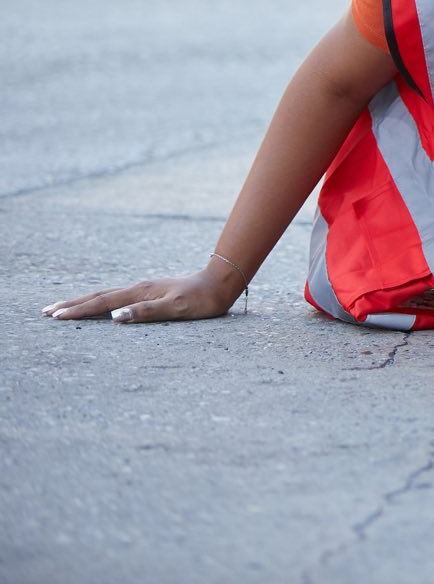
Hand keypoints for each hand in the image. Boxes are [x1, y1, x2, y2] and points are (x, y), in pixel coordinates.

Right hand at [42, 266, 240, 323]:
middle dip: (72, 304)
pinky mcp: (149, 292)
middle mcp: (138, 288)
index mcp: (140, 292)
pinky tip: (98, 305)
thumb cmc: (201, 300)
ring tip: (64, 307)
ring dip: (83, 301)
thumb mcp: (176, 308)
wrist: (220, 283)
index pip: (102, 302)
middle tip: (47, 311)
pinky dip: (100, 301)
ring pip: (106, 295)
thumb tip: (114, 317)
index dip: (78, 310)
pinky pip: (116, 296)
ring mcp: (143, 289)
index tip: (55, 316)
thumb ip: (146, 312)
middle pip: (98, 296)